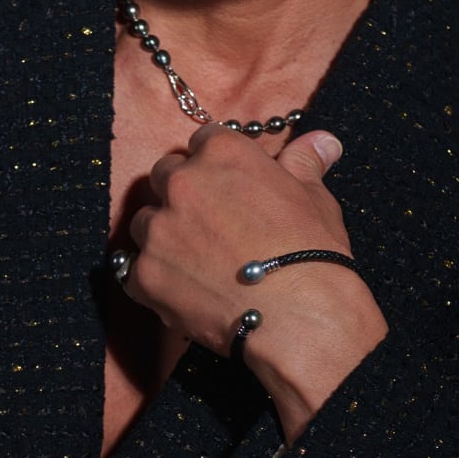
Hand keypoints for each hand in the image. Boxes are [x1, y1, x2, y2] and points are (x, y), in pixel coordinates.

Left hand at [124, 122, 387, 440]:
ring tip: (196, 260)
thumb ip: (304, 162)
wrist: (300, 316)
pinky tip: (183, 289)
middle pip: (166, 175)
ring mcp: (160, 228)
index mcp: (222, 152)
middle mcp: (182, 181)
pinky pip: (135, 269)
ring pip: (147, 221)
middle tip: (209, 221)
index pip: (203, 141)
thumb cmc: (311, 250)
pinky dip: (155, 278)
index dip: (216, 164)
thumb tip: (323, 140)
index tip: (227, 184)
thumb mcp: (314, 197)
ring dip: (165, 234)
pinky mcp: (146, 274)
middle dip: (183, 192)